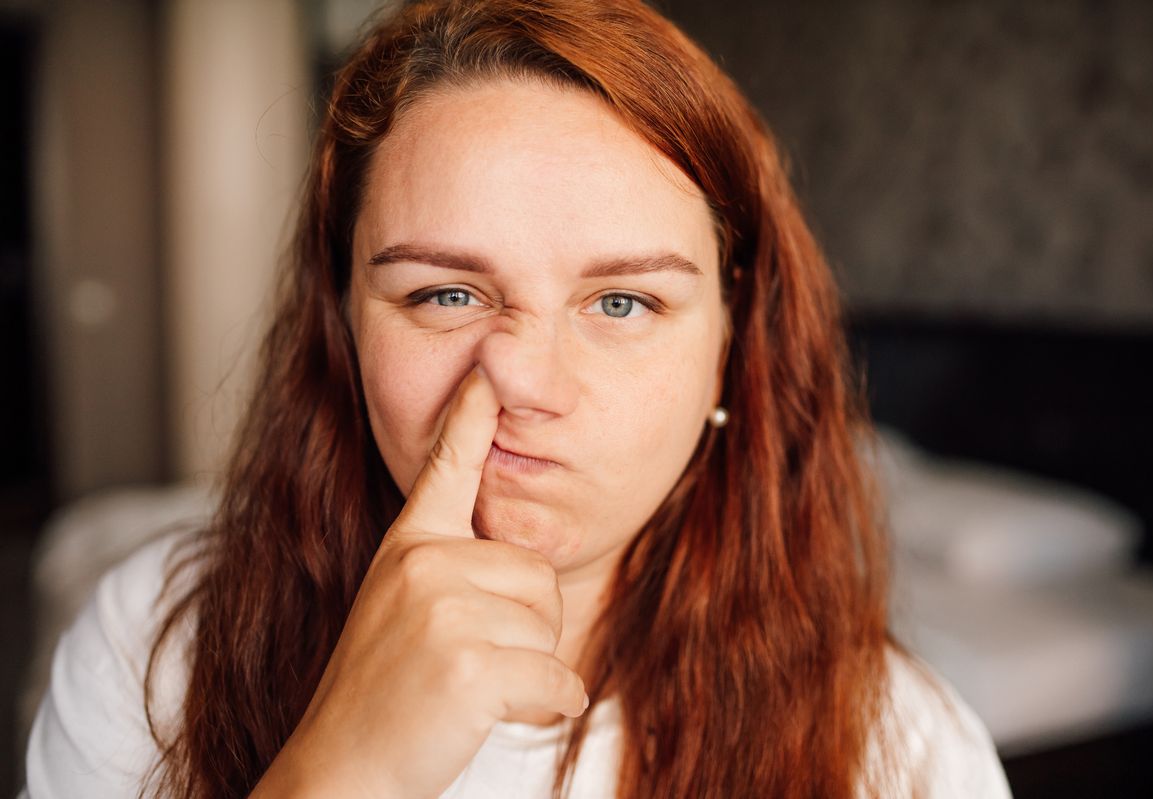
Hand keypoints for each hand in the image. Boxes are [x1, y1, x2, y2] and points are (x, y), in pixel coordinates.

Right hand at [252, 366, 587, 798]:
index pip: (447, 465)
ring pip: (551, 626)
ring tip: (469, 687)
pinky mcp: (470, 662)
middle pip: (538, 574)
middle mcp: (424, 564)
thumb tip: (525, 558)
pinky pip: (558, 679)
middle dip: (525, 628)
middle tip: (468, 662)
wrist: (341, 771)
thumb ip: (449, 570)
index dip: (472, 413)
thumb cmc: (381, 695)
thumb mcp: (400, 610)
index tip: (491, 361)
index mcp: (408, 546)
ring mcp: (444, 610)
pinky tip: (493, 714)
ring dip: (530, 669)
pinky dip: (546, 706)